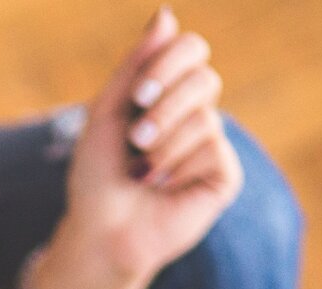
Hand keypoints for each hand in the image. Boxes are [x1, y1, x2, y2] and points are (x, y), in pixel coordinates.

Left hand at [46, 7, 243, 288]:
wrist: (101, 233)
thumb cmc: (97, 178)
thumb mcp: (107, 114)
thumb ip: (135, 66)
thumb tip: (166, 13)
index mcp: (166, 94)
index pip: (190, 49)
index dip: (170, 60)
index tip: (138, 93)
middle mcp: (194, 114)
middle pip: (203, 76)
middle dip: (164, 105)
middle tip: (135, 137)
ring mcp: (211, 145)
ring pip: (204, 115)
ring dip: (162, 142)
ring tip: (141, 171)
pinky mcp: (223, 175)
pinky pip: (212, 148)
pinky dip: (177, 166)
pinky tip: (163, 187)